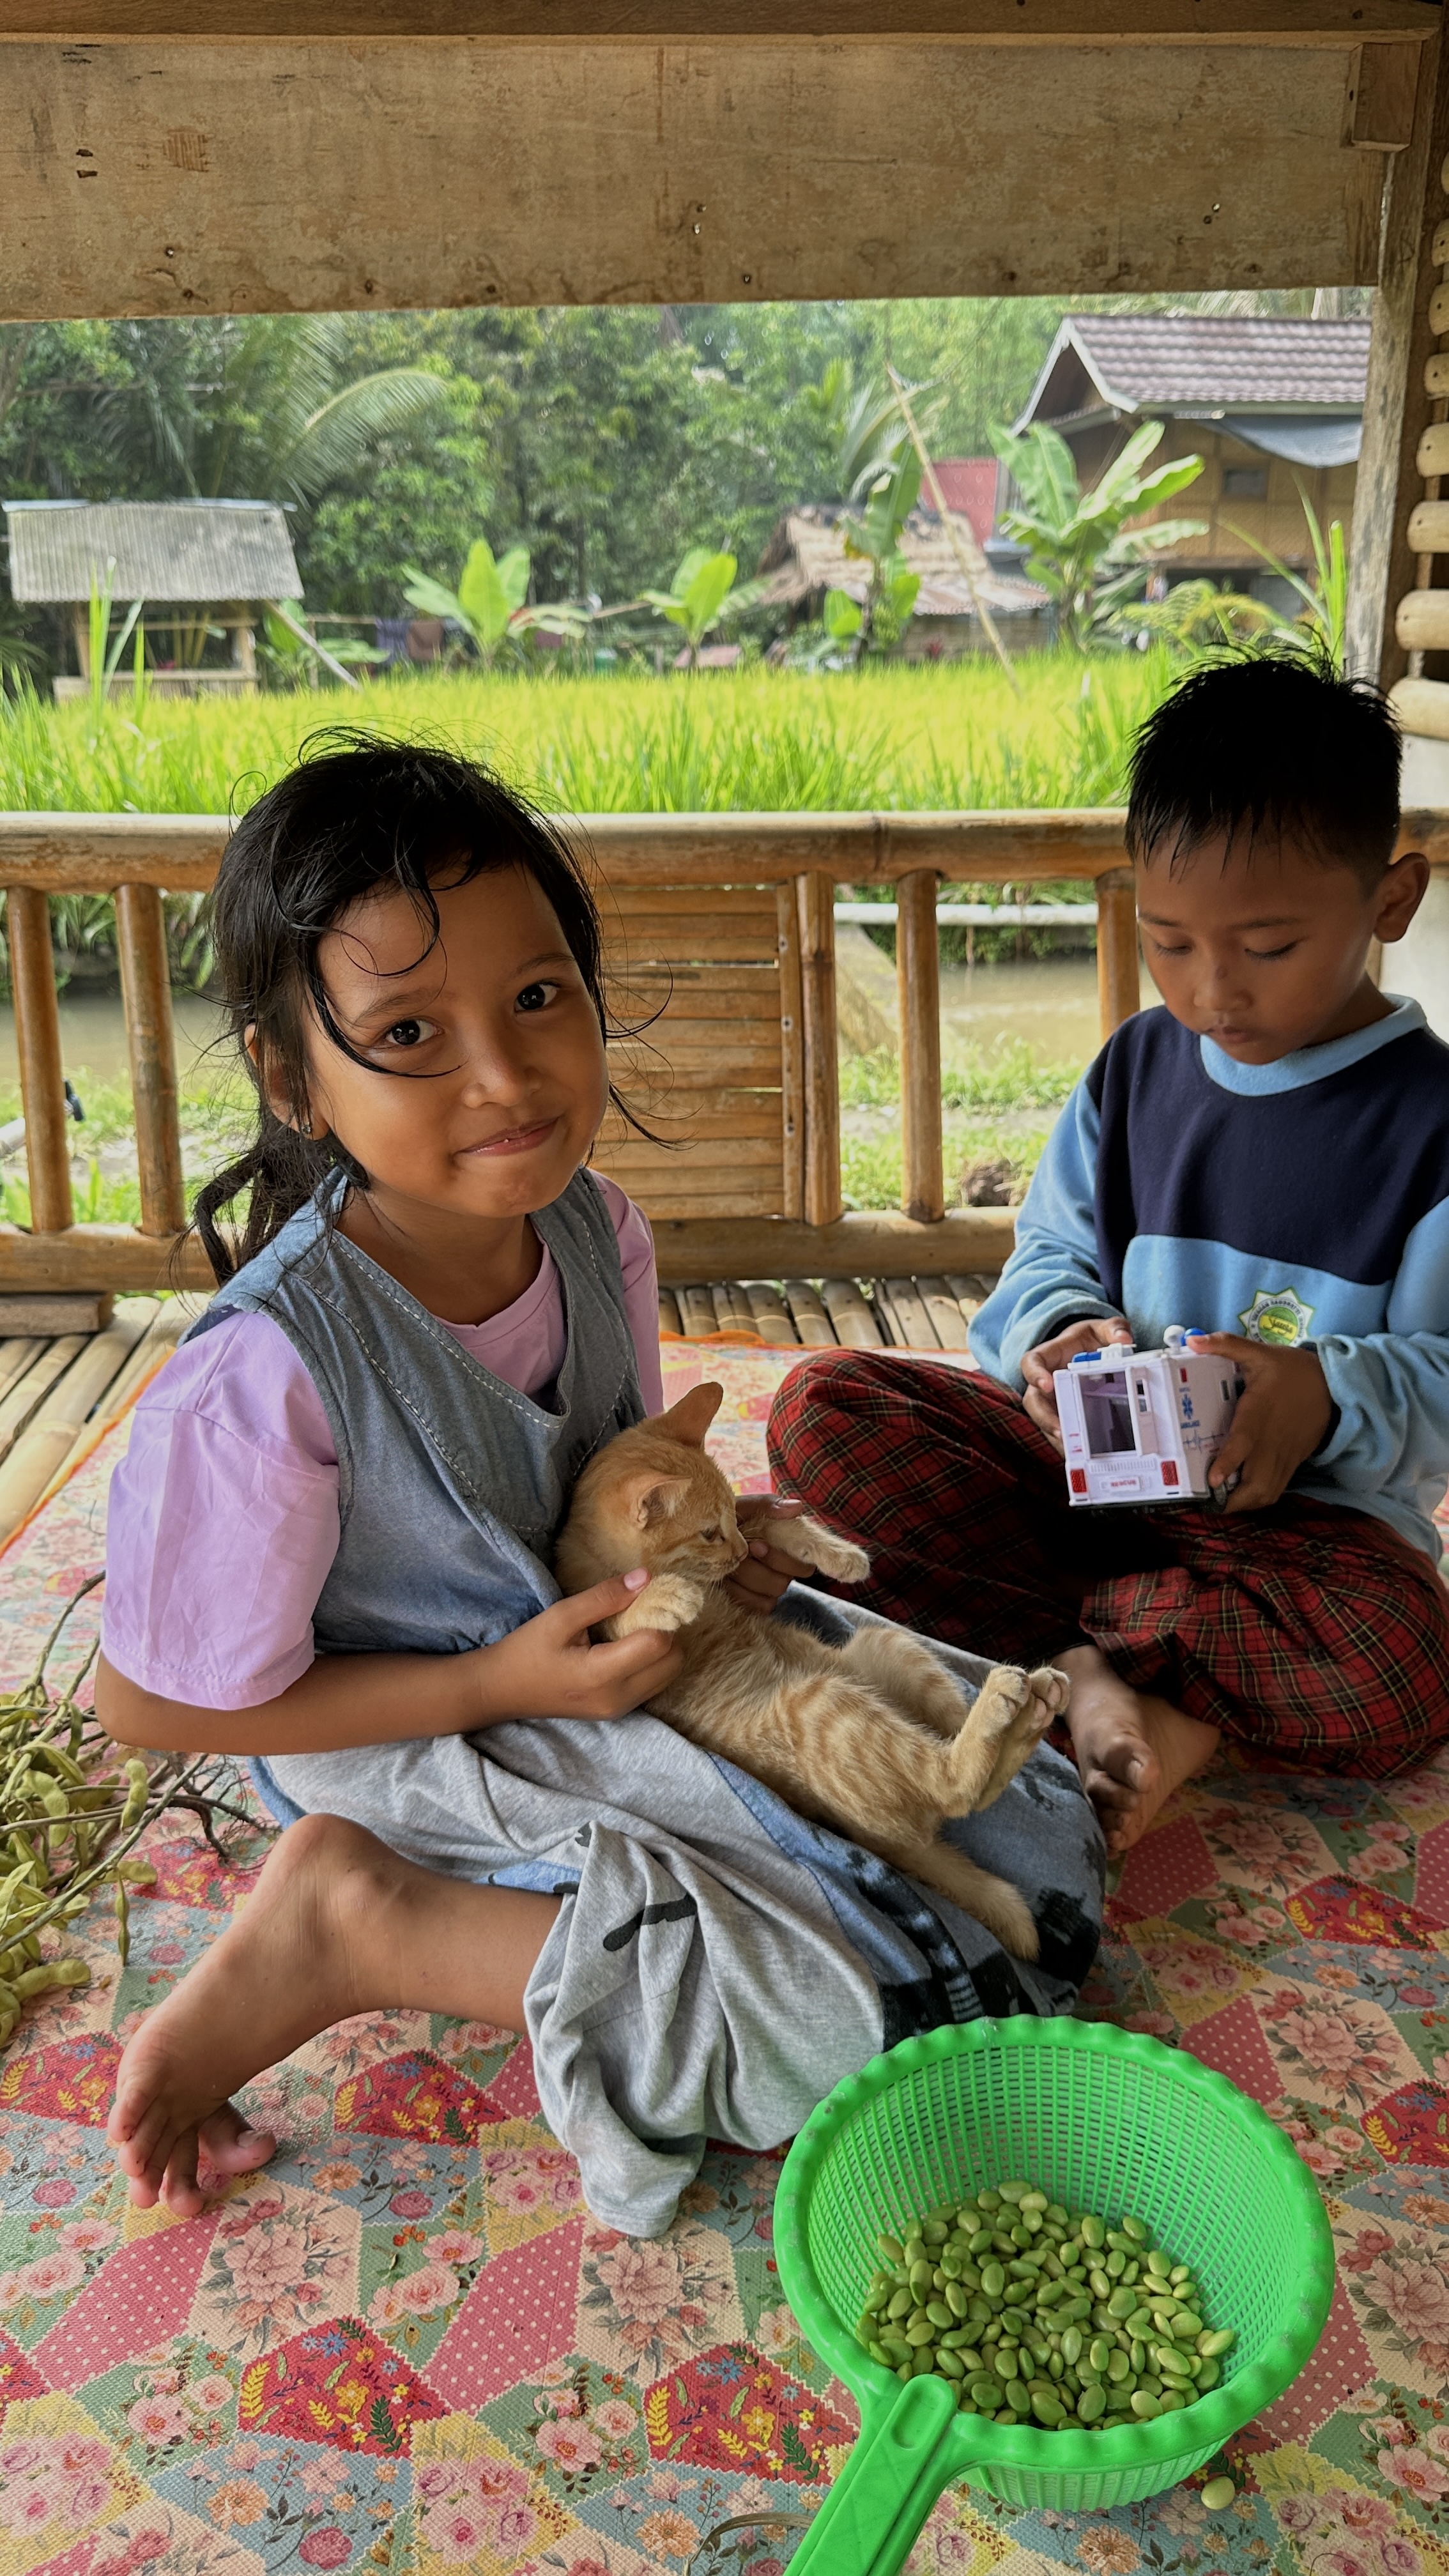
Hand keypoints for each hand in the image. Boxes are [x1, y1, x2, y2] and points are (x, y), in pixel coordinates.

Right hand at [475, 1573, 683, 1722]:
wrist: (502, 1690)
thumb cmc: (527, 1650)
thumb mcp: (561, 1616)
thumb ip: (605, 1597)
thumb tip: (646, 1577)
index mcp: (603, 1674)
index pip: (659, 1643)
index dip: (658, 1615)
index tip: (645, 1596)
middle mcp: (618, 1698)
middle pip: (673, 1661)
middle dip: (665, 1632)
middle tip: (640, 1612)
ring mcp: (619, 1709)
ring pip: (668, 1674)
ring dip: (660, 1649)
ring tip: (630, 1630)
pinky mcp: (617, 1712)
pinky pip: (653, 1684)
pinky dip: (650, 1663)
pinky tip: (624, 1648)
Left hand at [725, 1497, 819, 1616]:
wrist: (698, 1535)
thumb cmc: (725, 1519)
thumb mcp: (743, 1507)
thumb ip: (767, 1505)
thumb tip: (797, 1508)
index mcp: (785, 1548)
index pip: (804, 1566)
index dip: (782, 1559)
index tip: (757, 1545)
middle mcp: (780, 1571)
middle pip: (783, 1583)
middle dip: (756, 1569)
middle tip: (739, 1555)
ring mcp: (767, 1589)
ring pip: (770, 1596)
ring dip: (745, 1579)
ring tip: (727, 1565)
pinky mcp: (753, 1602)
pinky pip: (757, 1606)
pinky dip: (739, 1594)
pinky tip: (726, 1580)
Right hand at [1021, 1316, 1133, 1452]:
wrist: (1086, 1351)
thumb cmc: (1088, 1340)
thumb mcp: (1101, 1329)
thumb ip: (1113, 1329)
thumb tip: (1124, 1340)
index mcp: (1049, 1356)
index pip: (1031, 1363)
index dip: (1035, 1374)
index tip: (1047, 1384)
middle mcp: (1044, 1382)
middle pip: (1033, 1401)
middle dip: (1045, 1418)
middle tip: (1062, 1431)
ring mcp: (1051, 1402)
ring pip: (1044, 1421)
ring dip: (1057, 1437)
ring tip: (1075, 1451)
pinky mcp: (1061, 1416)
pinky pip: (1060, 1432)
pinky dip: (1069, 1445)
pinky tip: (1083, 1456)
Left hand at [1186, 1332, 1332, 1513]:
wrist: (1332, 1384)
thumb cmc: (1289, 1370)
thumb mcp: (1259, 1353)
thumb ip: (1227, 1345)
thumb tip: (1193, 1339)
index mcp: (1260, 1413)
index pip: (1244, 1441)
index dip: (1229, 1461)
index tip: (1213, 1478)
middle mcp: (1272, 1440)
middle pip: (1258, 1481)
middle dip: (1234, 1499)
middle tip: (1207, 1502)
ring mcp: (1285, 1454)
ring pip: (1268, 1491)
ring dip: (1245, 1503)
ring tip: (1220, 1504)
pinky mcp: (1293, 1461)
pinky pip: (1277, 1488)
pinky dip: (1259, 1498)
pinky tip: (1240, 1498)